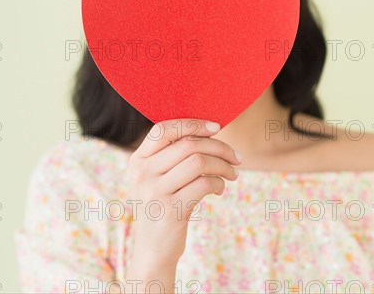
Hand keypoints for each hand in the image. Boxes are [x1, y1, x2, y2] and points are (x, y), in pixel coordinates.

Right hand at [126, 119, 240, 284]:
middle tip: (235, 158)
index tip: (216, 127)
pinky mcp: (170, 210)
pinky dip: (218, 183)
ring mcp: (154, 191)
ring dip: (223, 166)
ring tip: (231, 174)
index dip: (193, 124)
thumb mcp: (157, 179)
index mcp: (138, 160)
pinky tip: (219, 189)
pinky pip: (204, 184)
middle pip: (188, 145)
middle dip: (219, 147)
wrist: (152, 249)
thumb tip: (210, 131)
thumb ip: (173, 156)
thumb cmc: (162, 207)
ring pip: (199, 162)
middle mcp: (142, 173)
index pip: (164, 129)